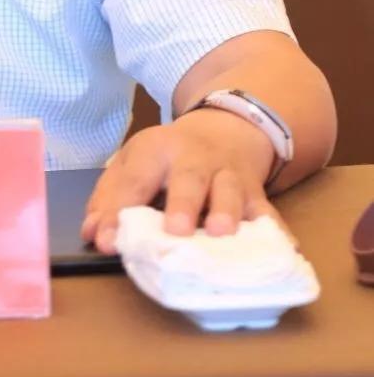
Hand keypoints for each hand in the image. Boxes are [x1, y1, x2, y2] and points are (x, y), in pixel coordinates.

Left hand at [81, 108, 284, 254]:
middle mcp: (195, 159)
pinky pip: (267, 211)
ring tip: (221, 233)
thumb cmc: (171, 156)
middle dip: (183, 204)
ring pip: (230, 191)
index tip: (107, 242)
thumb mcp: (134, 162)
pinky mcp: (256, 192)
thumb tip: (93, 234)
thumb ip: (109, 198)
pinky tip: (283, 248)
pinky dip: (275, 230)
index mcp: (156, 150)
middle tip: (175, 230)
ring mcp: (229, 175)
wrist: (227, 128)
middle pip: (189, 179)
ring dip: (226, 212)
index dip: (117, 211)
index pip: (134, 180)